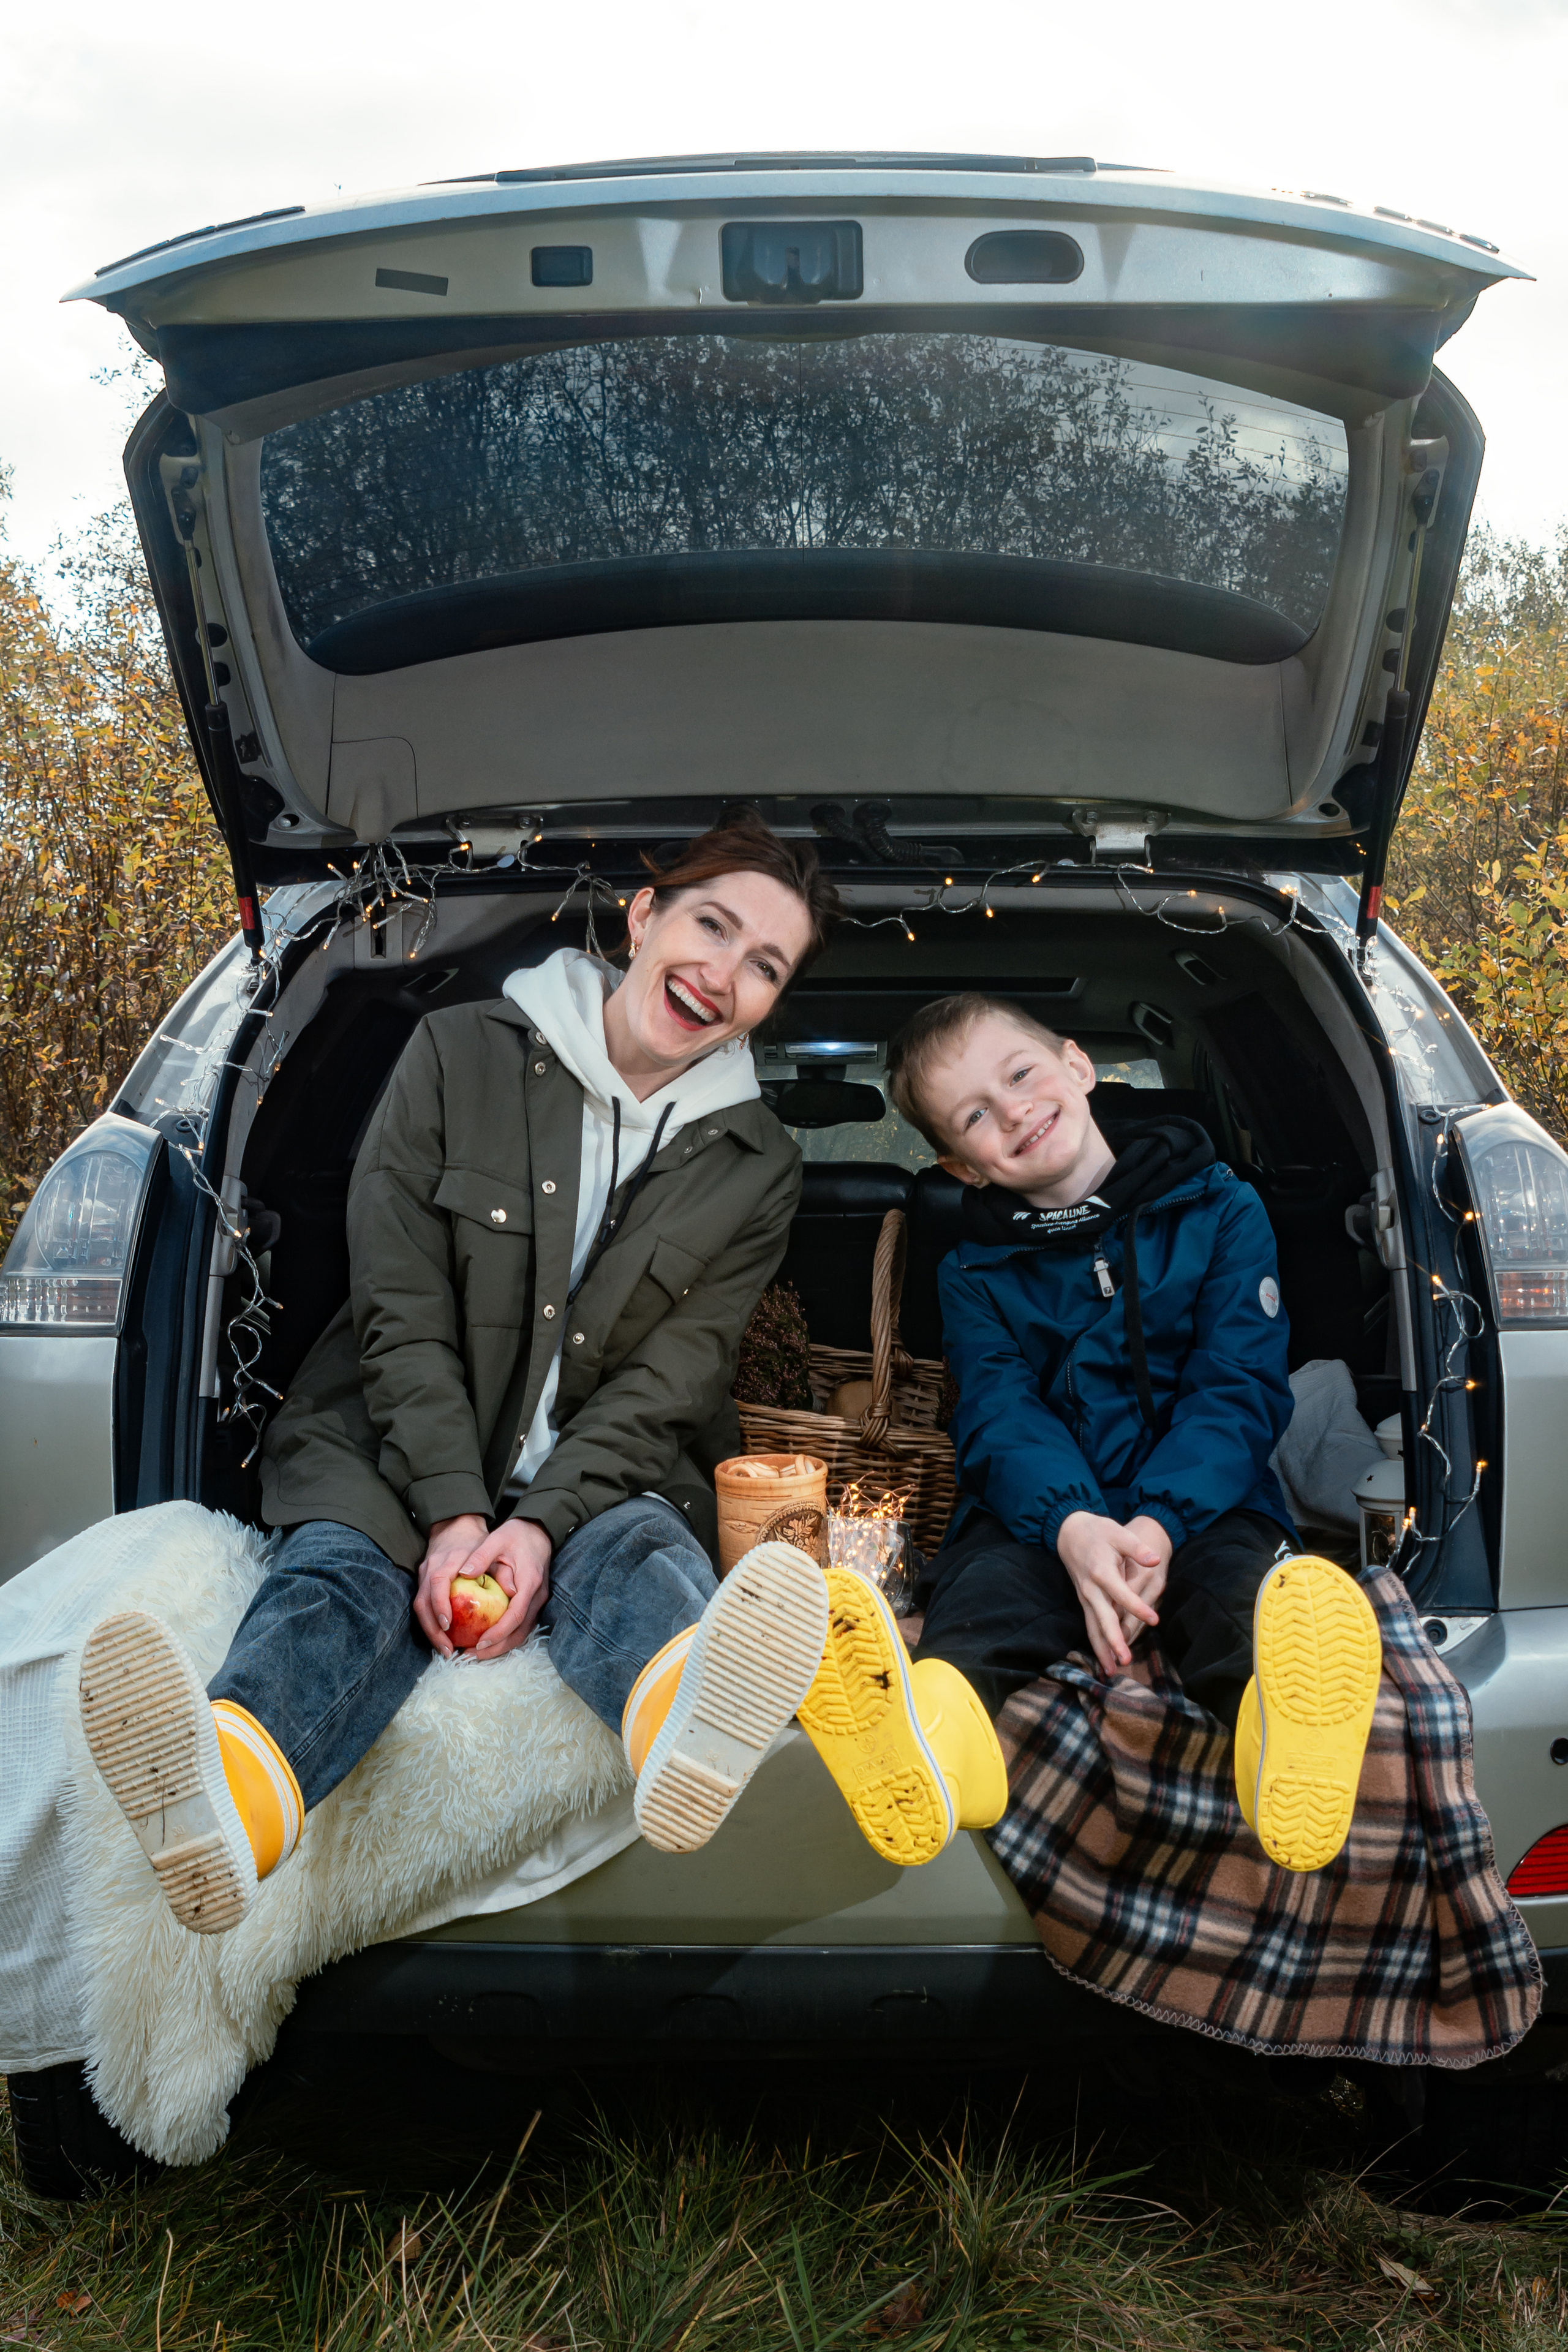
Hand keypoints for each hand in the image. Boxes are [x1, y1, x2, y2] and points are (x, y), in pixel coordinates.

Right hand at [414, 1514, 488, 1656]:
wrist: (455, 1524)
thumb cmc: (477, 1539)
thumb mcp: (492, 1547)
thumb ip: (499, 1568)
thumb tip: (512, 1591)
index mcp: (448, 1559)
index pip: (437, 1582)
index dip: (440, 1605)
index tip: (448, 1625)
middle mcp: (431, 1567)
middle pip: (422, 1602)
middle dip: (432, 1630)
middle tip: (448, 1650)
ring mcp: (423, 1574)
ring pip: (419, 1607)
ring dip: (430, 1631)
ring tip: (445, 1649)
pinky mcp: (422, 1580)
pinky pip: (422, 1605)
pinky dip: (431, 1623)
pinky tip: (444, 1637)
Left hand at [453, 1517, 553, 1660]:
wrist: (539, 1531)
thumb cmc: (517, 1535)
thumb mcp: (497, 1538)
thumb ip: (481, 1555)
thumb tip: (464, 1573)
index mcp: (529, 1582)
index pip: (515, 1615)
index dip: (498, 1633)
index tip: (479, 1643)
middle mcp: (538, 1596)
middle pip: (520, 1632)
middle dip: (497, 1648)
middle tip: (472, 1655)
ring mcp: (539, 1601)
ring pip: (523, 1632)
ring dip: (501, 1645)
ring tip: (476, 1653)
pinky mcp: (534, 1602)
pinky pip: (522, 1626)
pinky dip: (506, 1636)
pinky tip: (488, 1639)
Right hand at [1055, 1511, 1169, 1675]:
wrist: (1069, 1531)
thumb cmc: (1097, 1531)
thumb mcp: (1117, 1532)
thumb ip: (1137, 1548)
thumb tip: (1155, 1559)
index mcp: (1101, 1571)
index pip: (1121, 1593)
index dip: (1137, 1607)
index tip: (1154, 1619)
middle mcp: (1090, 1588)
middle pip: (1101, 1618)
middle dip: (1113, 1640)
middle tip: (1125, 1661)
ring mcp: (1084, 1596)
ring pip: (1092, 1627)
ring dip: (1101, 1648)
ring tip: (1111, 1670)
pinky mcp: (1083, 1600)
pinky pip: (1089, 1624)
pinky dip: (1096, 1642)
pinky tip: (1104, 1658)